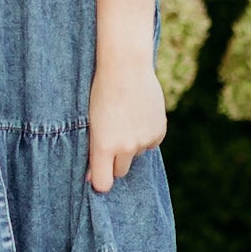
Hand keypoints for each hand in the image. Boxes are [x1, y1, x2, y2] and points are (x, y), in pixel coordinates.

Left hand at [87, 55, 166, 191]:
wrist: (126, 67)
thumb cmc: (101, 93)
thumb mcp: (91, 122)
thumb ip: (93, 151)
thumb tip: (91, 178)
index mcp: (104, 146)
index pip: (103, 184)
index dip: (100, 180)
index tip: (97, 175)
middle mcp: (126, 147)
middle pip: (120, 171)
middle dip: (115, 161)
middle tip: (111, 138)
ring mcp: (144, 141)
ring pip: (136, 155)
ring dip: (131, 145)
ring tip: (125, 119)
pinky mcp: (159, 132)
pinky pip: (150, 144)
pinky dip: (145, 135)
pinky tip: (138, 116)